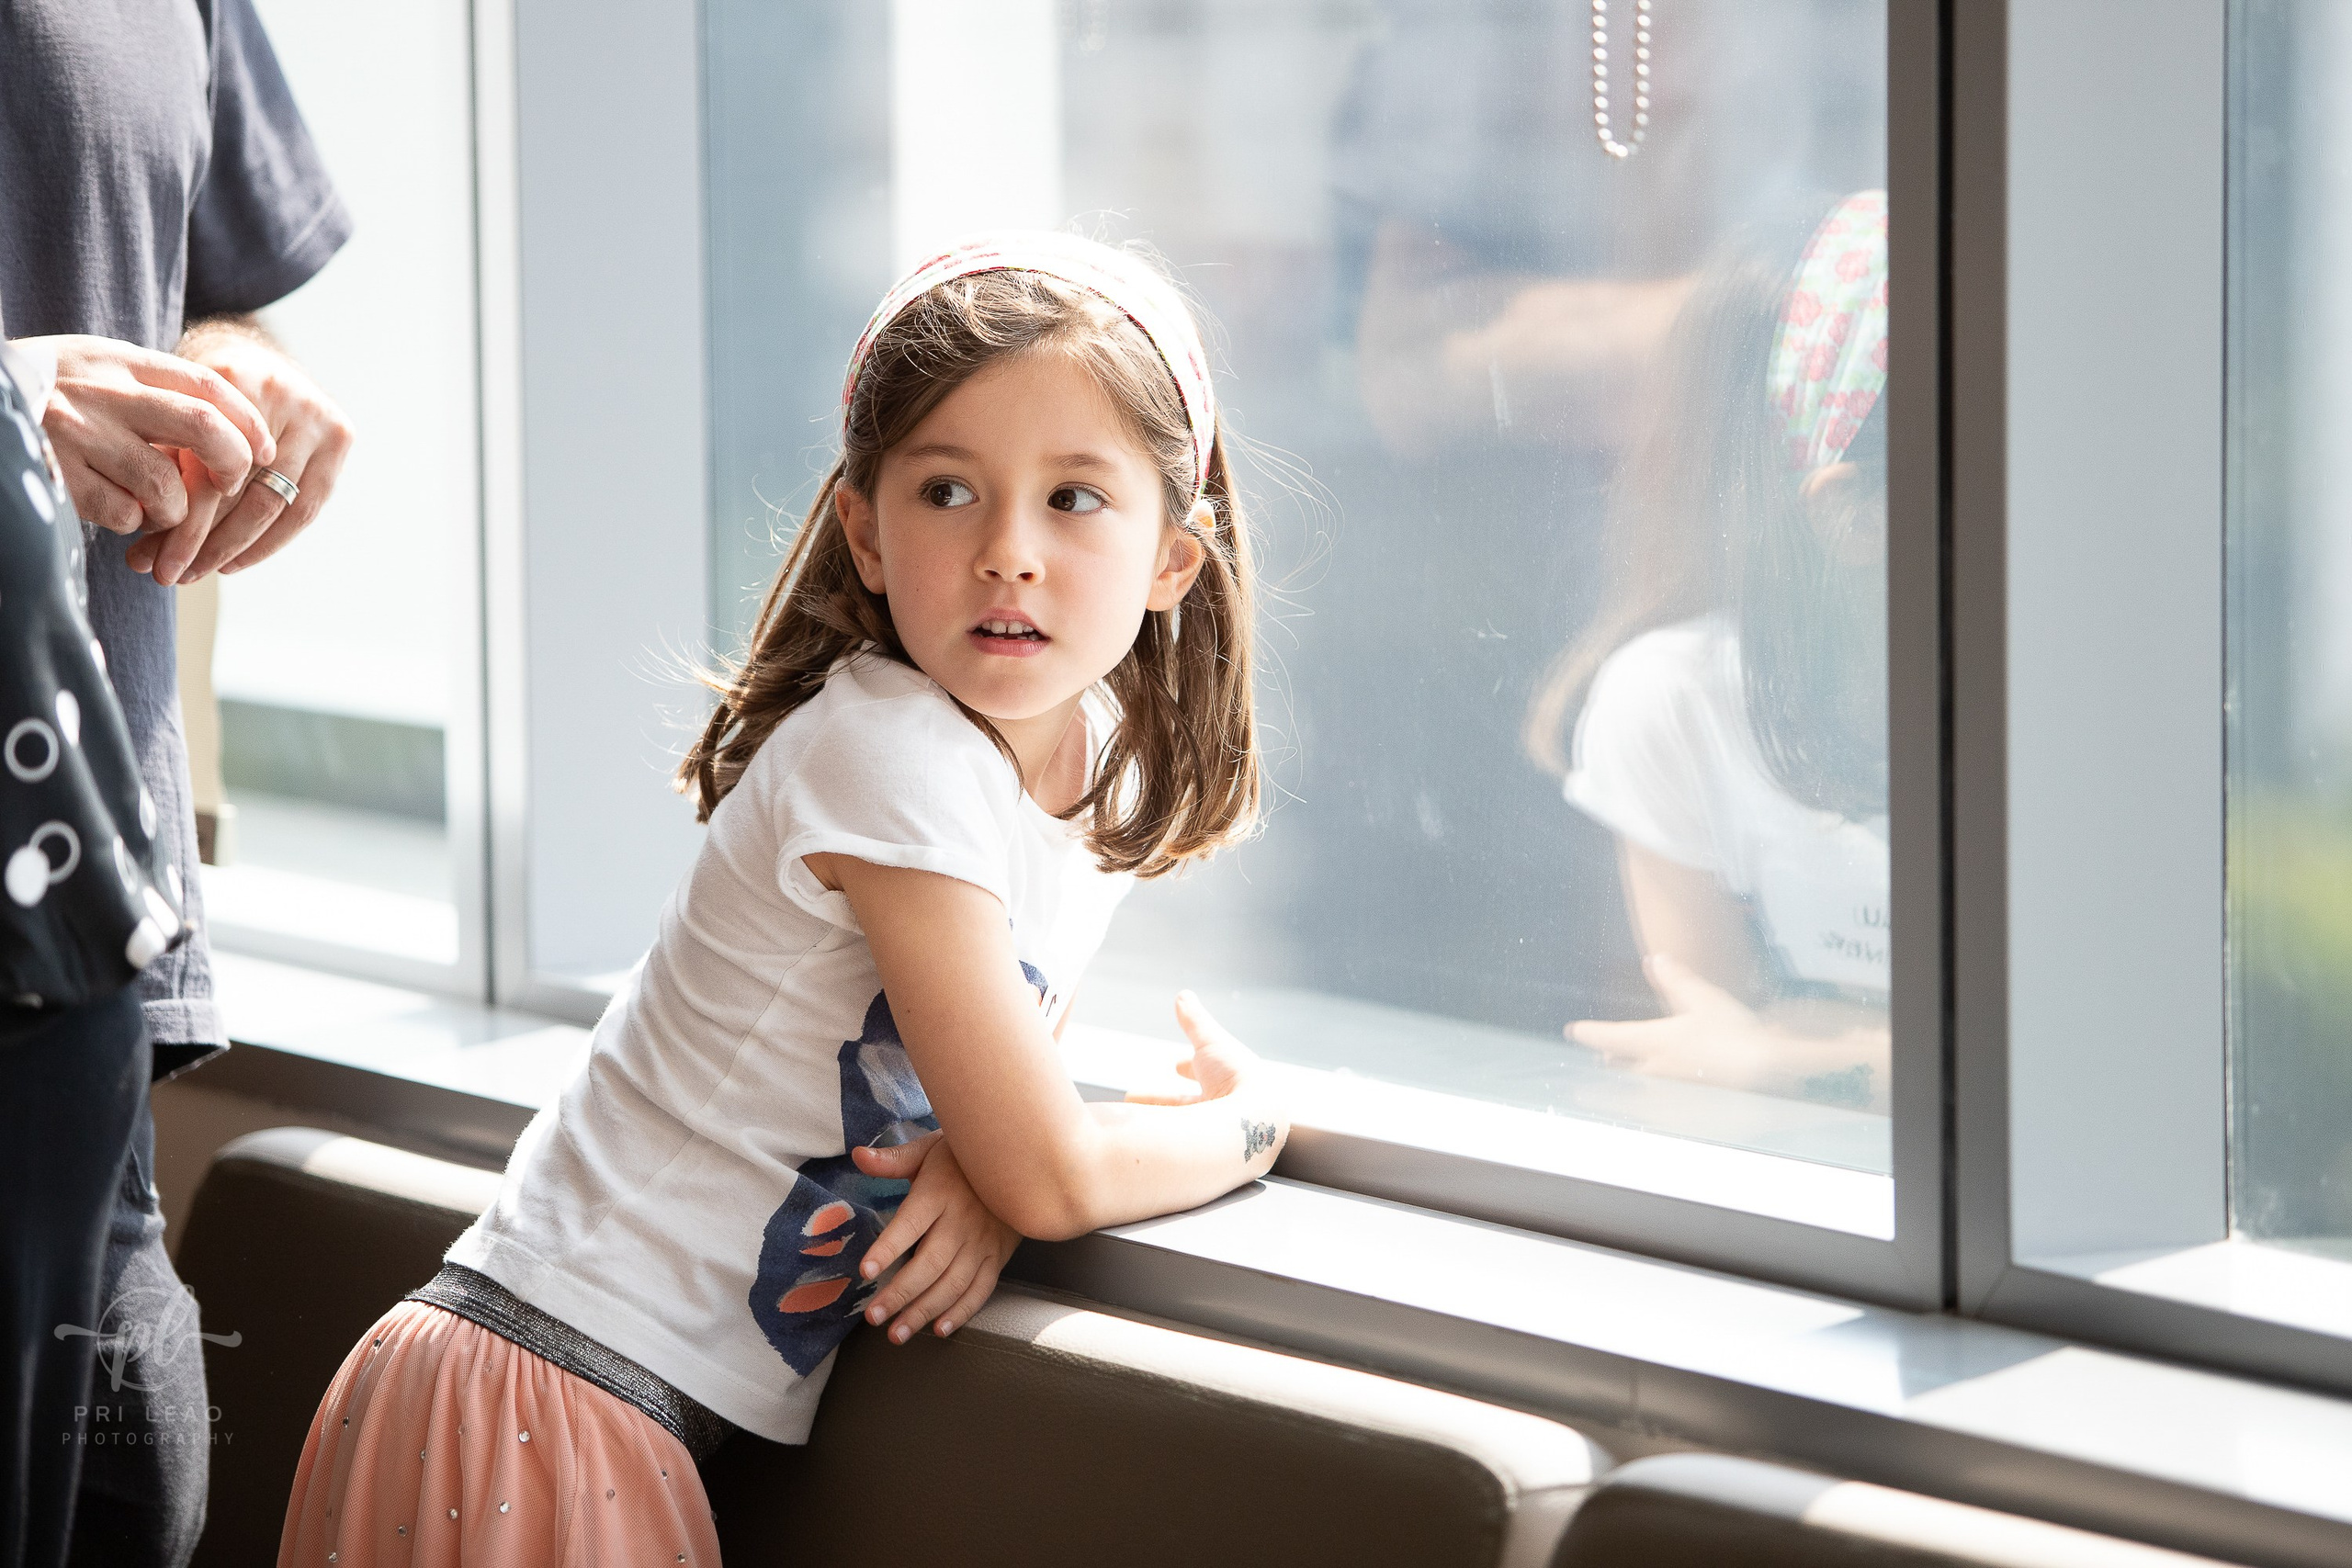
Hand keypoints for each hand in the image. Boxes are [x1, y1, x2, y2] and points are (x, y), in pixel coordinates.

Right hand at [30, 334, 273, 539]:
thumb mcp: (94, 369)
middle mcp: (99, 391)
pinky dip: (132, 521)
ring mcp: (76, 434)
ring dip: (175, 509)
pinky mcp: (56, 475)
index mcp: (116, 360)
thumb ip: (151, 388)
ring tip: (156, 506)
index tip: (266, 450)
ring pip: (167, 487)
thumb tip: (232, 430)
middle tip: (230, 485)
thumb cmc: (46, 394)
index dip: (248, 421)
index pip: (207, 384)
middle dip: (232, 465)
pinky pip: (125, 514)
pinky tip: (113, 507)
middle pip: (202, 428)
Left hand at [125, 319, 352, 583]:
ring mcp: (318, 415)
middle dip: (202, 541)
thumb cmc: (200, 392)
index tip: (146, 556)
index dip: (178, 518)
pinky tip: (236, 563)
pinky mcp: (341, 436)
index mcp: (232, 380)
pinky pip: (306, 507)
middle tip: (168, 576)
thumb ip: (166, 454)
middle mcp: (283, 394)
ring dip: (233, 549)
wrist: (252, 354)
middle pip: (242, 488)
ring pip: (275, 504)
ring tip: (196, 573)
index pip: (205, 466)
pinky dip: (269, 543)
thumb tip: (144, 535)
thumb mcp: (172, 407)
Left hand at [850, 1132, 1021, 1342]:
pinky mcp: (998, 1256)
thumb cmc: (963, 1157)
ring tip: (897, 1333)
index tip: (865, 1272)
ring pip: (953, 1284)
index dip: (887, 1249)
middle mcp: (961, 1221)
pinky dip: (961, 1312)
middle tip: (873, 1317)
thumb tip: (859, 1156)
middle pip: (929, 1264)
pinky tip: (939, 1328)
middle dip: (900, 1294)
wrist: (1018, 1160)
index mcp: (938, 1193)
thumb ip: (893, 1160)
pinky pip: (981, 1289)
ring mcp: (982, 1242)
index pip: (909, 1224)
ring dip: (924, 1311)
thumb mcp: (928, 1150)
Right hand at [1125, 992, 1288, 1170]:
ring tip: (1123, 1119)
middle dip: (1159, 1099)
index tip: (1176, 1066)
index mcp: (1228, 1083)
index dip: (1189, 1067)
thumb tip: (1183, 995)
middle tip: (1131, 1096)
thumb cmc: (1236, 1078)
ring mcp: (1214, 1137)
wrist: (1253, 1122)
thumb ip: (1193, 1020)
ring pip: (1180, 1128)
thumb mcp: (1210, 1042)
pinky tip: (1134, 1143)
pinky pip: (1174, 1149)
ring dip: (1151, 1119)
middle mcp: (1224, 1111)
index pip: (1205, 1075)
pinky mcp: (1204, 1160)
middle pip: (1187, 1105)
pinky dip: (1153, 1141)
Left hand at [1568, 955, 1890, 1110]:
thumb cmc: (1735, 1032)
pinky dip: (1653, 1101)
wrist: (1767, 1072)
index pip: (1610, 1037)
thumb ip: (1675, 979)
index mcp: (1654, 1041)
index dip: (1590, 1033)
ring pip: (1638, 1088)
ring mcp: (1671, 1092)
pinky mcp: (1689, 1109)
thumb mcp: (1703, 998)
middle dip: (1610, 1062)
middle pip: (1620, 1067)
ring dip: (1626, 1084)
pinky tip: (1659, 1104)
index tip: (1574, 1031)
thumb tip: (1655, 958)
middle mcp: (1656, 1069)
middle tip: (1600, 1061)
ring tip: (1621, 1079)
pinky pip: (1661, 1106)